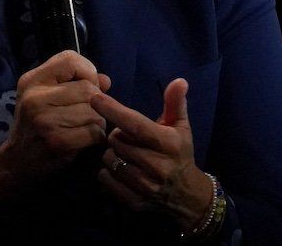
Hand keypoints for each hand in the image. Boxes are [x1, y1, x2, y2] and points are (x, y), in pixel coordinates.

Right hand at [0, 50, 111, 201]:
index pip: (70, 59)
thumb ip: (75, 83)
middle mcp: (35, 97)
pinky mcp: (58, 141)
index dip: (87, 71)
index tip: (87, 86)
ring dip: (98, 121)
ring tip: (84, 128)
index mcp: (32, 80)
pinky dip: (96, 137)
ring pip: (94, 111)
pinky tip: (85, 141)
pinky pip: (94, 131)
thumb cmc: (36, 126)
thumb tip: (106, 80)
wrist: (16, 164)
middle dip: (96, 102)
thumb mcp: (46, 97)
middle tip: (87, 114)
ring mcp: (45, 119)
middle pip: (88, 88)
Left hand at [89, 78, 214, 229]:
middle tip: (128, 137)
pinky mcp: (133, 201)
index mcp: (168, 143)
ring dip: (113, 153)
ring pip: (109, 159)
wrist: (186, 195)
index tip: (95, 98)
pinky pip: (105, 178)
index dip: (113, 110)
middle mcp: (157, 165)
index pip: (134, 124)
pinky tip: (121, 169)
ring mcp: (144, 185)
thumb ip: (175, 103)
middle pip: (116, 140)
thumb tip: (179, 80)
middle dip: (117, 134)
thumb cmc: (180, 153)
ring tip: (126, 153)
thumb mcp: (181, 127)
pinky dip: (108, 171)